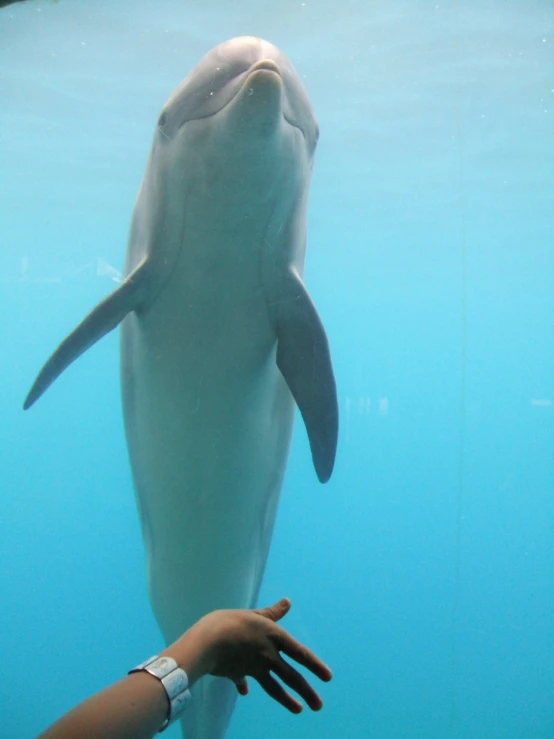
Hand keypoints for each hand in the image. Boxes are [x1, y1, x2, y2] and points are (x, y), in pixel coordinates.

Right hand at [189, 598, 331, 712]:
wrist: (207, 643)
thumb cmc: (230, 622)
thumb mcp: (254, 615)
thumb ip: (271, 613)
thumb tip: (288, 602)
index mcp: (274, 636)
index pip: (300, 653)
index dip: (315, 665)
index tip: (328, 677)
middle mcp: (268, 654)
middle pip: (292, 676)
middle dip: (307, 692)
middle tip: (318, 706)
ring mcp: (254, 667)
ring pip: (275, 687)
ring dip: (287, 699)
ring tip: (299, 710)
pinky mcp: (238, 673)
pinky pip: (243, 681)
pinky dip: (244, 684)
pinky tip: (244, 691)